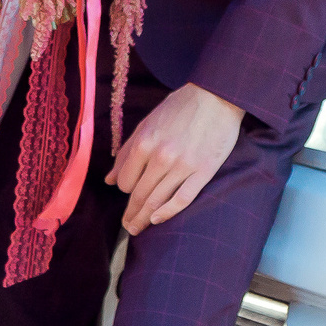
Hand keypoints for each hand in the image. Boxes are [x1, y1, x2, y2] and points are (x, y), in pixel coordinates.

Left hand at [107, 83, 242, 233]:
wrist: (217, 96)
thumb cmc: (180, 107)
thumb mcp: (148, 123)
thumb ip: (127, 151)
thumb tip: (109, 179)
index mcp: (145, 142)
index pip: (125, 180)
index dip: (124, 188)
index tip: (127, 193)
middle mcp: (161, 156)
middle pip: (139, 194)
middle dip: (131, 212)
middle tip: (128, 225)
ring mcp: (183, 165)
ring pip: (157, 200)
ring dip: (144, 218)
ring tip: (137, 228)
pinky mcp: (204, 171)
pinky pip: (182, 198)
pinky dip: (168, 212)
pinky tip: (157, 220)